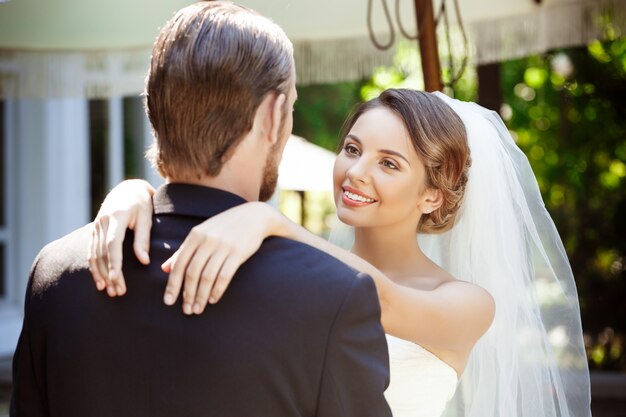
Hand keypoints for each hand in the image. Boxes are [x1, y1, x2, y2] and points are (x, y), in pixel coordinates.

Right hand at [88, 179, 155, 295]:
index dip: (114, 263)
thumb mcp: (146, 218)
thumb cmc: (142, 204)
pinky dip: (94, 268)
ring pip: (94, 255)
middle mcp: (102, 222)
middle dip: (109, 274)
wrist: (127, 190)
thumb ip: (143, 240)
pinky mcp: (94, 232)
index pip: (113, 244)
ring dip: (100, 274)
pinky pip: (91, 252)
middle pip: (103, 253)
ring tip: (110, 291)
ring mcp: (95, 227)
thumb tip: (144, 262)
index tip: (116, 279)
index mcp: (116, 217)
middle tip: (118, 292)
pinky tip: (100, 281)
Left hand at [161, 202, 275, 314]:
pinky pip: (225, 276)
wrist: (253, 217)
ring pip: (207, 277)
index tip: (168, 302)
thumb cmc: (224, 227)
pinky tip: (213, 300)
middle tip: (186, 310)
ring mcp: (223, 246)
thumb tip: (165, 269)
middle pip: (192, 272)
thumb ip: (183, 250)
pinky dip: (217, 290)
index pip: (179, 264)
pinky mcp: (238, 253)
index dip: (173, 285)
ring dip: (201, 296)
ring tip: (198, 309)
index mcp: (195, 235)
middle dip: (188, 294)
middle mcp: (207, 240)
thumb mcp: (202, 233)